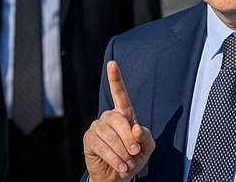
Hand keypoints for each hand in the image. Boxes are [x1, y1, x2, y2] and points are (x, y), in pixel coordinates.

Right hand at [84, 61, 154, 181]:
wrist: (118, 177)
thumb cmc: (132, 158)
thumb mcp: (146, 148)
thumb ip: (146, 137)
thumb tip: (136, 128)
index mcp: (124, 115)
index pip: (120, 94)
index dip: (115, 79)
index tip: (112, 64)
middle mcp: (109, 117)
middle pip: (119, 119)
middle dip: (129, 138)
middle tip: (134, 153)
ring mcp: (97, 127)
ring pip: (110, 136)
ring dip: (122, 152)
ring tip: (127, 164)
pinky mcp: (89, 139)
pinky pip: (101, 146)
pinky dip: (113, 158)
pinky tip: (120, 166)